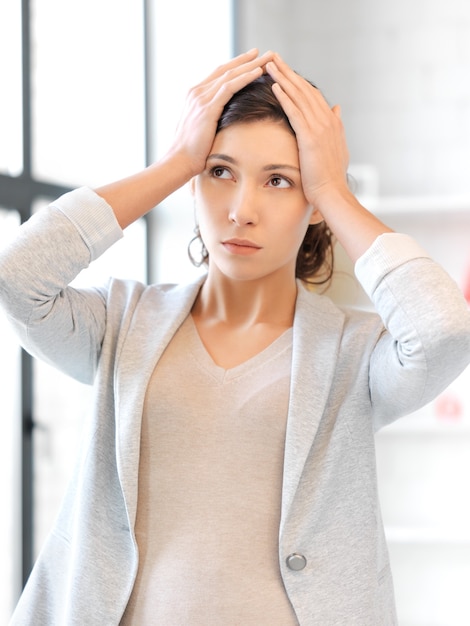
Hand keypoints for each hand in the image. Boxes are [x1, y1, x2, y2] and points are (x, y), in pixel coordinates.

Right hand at [168, 49, 274, 176]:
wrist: (178, 162)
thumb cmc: (190, 153)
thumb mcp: (200, 130)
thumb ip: (208, 120)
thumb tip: (220, 123)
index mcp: (194, 96)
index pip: (219, 74)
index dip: (237, 65)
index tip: (253, 59)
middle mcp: (197, 93)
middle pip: (226, 70)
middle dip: (247, 60)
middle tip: (266, 53)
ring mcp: (201, 99)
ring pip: (230, 75)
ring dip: (251, 65)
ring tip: (269, 59)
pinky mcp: (207, 108)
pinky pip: (229, 87)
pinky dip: (245, 77)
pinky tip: (258, 72)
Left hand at [266, 54, 349, 208]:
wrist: (332, 194)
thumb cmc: (331, 177)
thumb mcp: (337, 148)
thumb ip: (337, 127)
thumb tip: (337, 109)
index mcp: (331, 122)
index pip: (312, 95)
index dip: (297, 81)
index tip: (284, 69)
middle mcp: (327, 120)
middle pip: (304, 89)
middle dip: (287, 72)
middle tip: (272, 57)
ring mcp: (320, 128)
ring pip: (299, 96)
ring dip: (283, 78)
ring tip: (268, 65)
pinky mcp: (310, 137)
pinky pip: (295, 112)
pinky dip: (285, 97)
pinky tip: (274, 86)